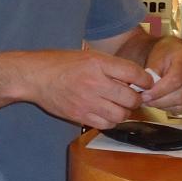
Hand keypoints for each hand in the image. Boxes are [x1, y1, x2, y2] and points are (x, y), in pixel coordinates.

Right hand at [22, 49, 152, 130]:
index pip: (134, 73)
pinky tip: (106, 113)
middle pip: (131, 98)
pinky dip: (111, 121)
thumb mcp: (88, 55)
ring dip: (124, 112)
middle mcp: (95, 83)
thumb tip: (136, 77)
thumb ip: (111, 66)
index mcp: (98, 63)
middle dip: (136, 98)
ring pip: (121, 115)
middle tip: (133, 96)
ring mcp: (87, 102)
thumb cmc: (60, 64)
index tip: (146, 83)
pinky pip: (106, 124)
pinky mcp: (80, 116)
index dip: (146, 80)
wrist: (35, 77)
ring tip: (119, 106)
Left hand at [139, 36, 181, 112]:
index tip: (145, 96)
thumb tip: (147, 91)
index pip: (175, 80)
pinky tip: (163, 103)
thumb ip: (151, 74)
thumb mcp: (155, 59)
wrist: (176, 53)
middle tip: (145, 101)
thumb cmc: (164, 55)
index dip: (159, 91)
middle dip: (160, 101)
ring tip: (152, 101)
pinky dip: (173, 108)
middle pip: (180, 95)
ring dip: (165, 106)